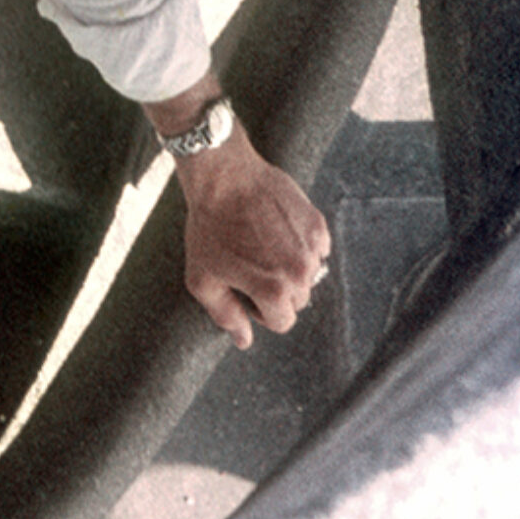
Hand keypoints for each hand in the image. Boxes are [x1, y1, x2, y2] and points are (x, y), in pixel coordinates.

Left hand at [146, 77, 330, 348]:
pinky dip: (301, 247)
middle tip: (251, 266)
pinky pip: (317, 250)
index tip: (244, 289)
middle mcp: (300, 274)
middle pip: (297, 300)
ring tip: (262, 246)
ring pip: (309, 276)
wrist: (224, 176)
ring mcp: (311, 248)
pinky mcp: (317, 224)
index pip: (281, 322)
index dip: (259, 310)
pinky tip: (277, 231)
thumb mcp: (203, 279)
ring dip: (290, 269)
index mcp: (274, 292)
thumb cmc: (208, 227)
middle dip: (276, 291)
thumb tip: (244, 341)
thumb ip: (225, 315)